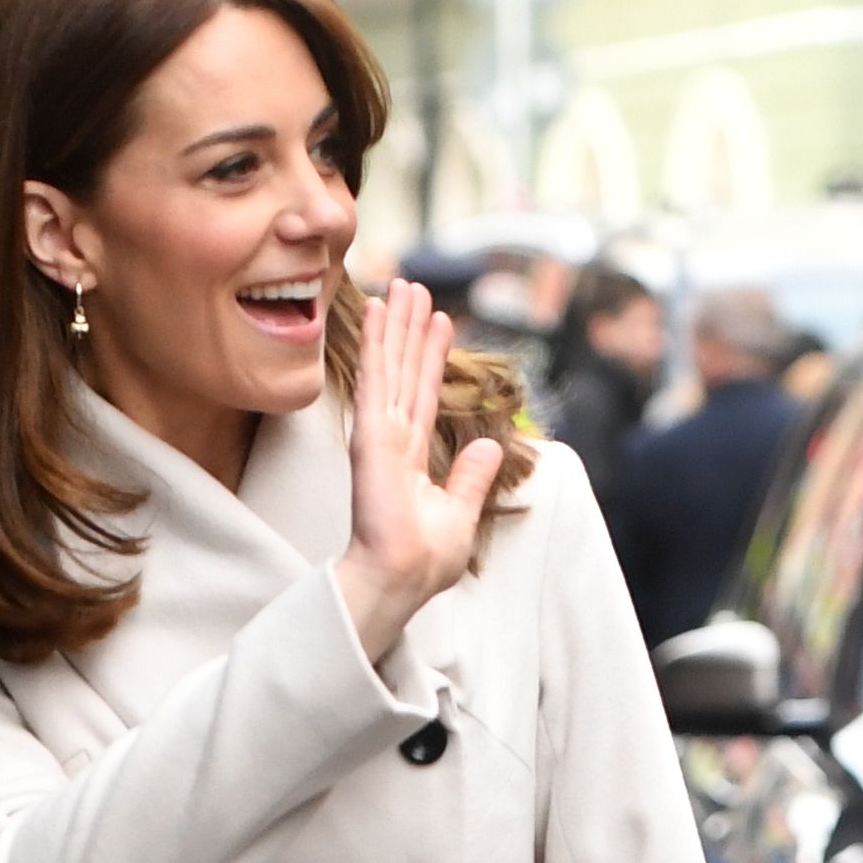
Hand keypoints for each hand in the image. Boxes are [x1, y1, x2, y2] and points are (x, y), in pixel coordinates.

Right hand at [334, 281, 506, 665]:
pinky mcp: (371, 436)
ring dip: (394, 324)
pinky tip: (378, 312)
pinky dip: (377, 344)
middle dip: (409, 329)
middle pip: (405, 371)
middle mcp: (393, 440)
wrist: (401, 578)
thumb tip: (491, 444)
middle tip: (412, 287)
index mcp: (412, 457)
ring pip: (390, 366)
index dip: (431, 356)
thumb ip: (472, 476)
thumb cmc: (423, 561)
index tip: (439, 322)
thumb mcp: (461, 513)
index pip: (424, 394)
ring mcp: (380, 435)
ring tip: (400, 285)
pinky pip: (376, 379)